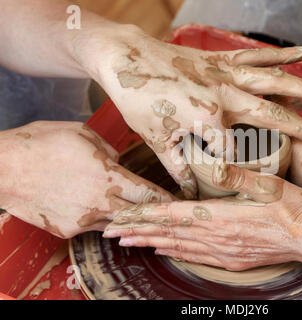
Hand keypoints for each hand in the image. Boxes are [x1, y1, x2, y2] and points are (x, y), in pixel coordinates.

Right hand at [0, 121, 173, 238]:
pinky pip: (92, 227)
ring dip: (126, 217)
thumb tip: (118, 162)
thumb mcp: (84, 134)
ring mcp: (83, 221)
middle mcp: (101, 205)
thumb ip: (109, 151)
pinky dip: (99, 218)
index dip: (166, 200)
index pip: (150, 195)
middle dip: (151, 212)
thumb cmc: (41, 144)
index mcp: (110, 179)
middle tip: (161, 209)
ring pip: (117, 224)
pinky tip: (94, 207)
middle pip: (139, 215)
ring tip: (129, 207)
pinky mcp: (67, 231)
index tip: (177, 202)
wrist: (2, 168)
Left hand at [74, 25, 301, 198]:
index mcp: (209, 120)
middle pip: (273, 115)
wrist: (124, 57)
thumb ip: (179, 167)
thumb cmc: (139, 100)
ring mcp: (226, 74)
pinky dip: (280, 54)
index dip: (251, 166)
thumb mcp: (157, 139)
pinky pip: (256, 56)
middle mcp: (225, 96)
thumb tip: (191, 193)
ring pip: (274, 82)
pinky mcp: (222, 59)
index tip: (267, 179)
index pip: (239, 150)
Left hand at [103, 162, 301, 270]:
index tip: (120, 216)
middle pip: (168, 233)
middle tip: (111, 232)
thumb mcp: (267, 183)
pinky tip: (164, 252)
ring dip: (151, 243)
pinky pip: (195, 257)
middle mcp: (216, 236)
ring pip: (178, 247)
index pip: (172, 215)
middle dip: (138, 231)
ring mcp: (223, 251)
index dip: (145, 215)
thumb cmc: (290, 207)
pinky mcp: (231, 260)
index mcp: (220, 215)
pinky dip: (175, 253)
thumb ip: (236, 175)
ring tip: (129, 243)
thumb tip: (213, 164)